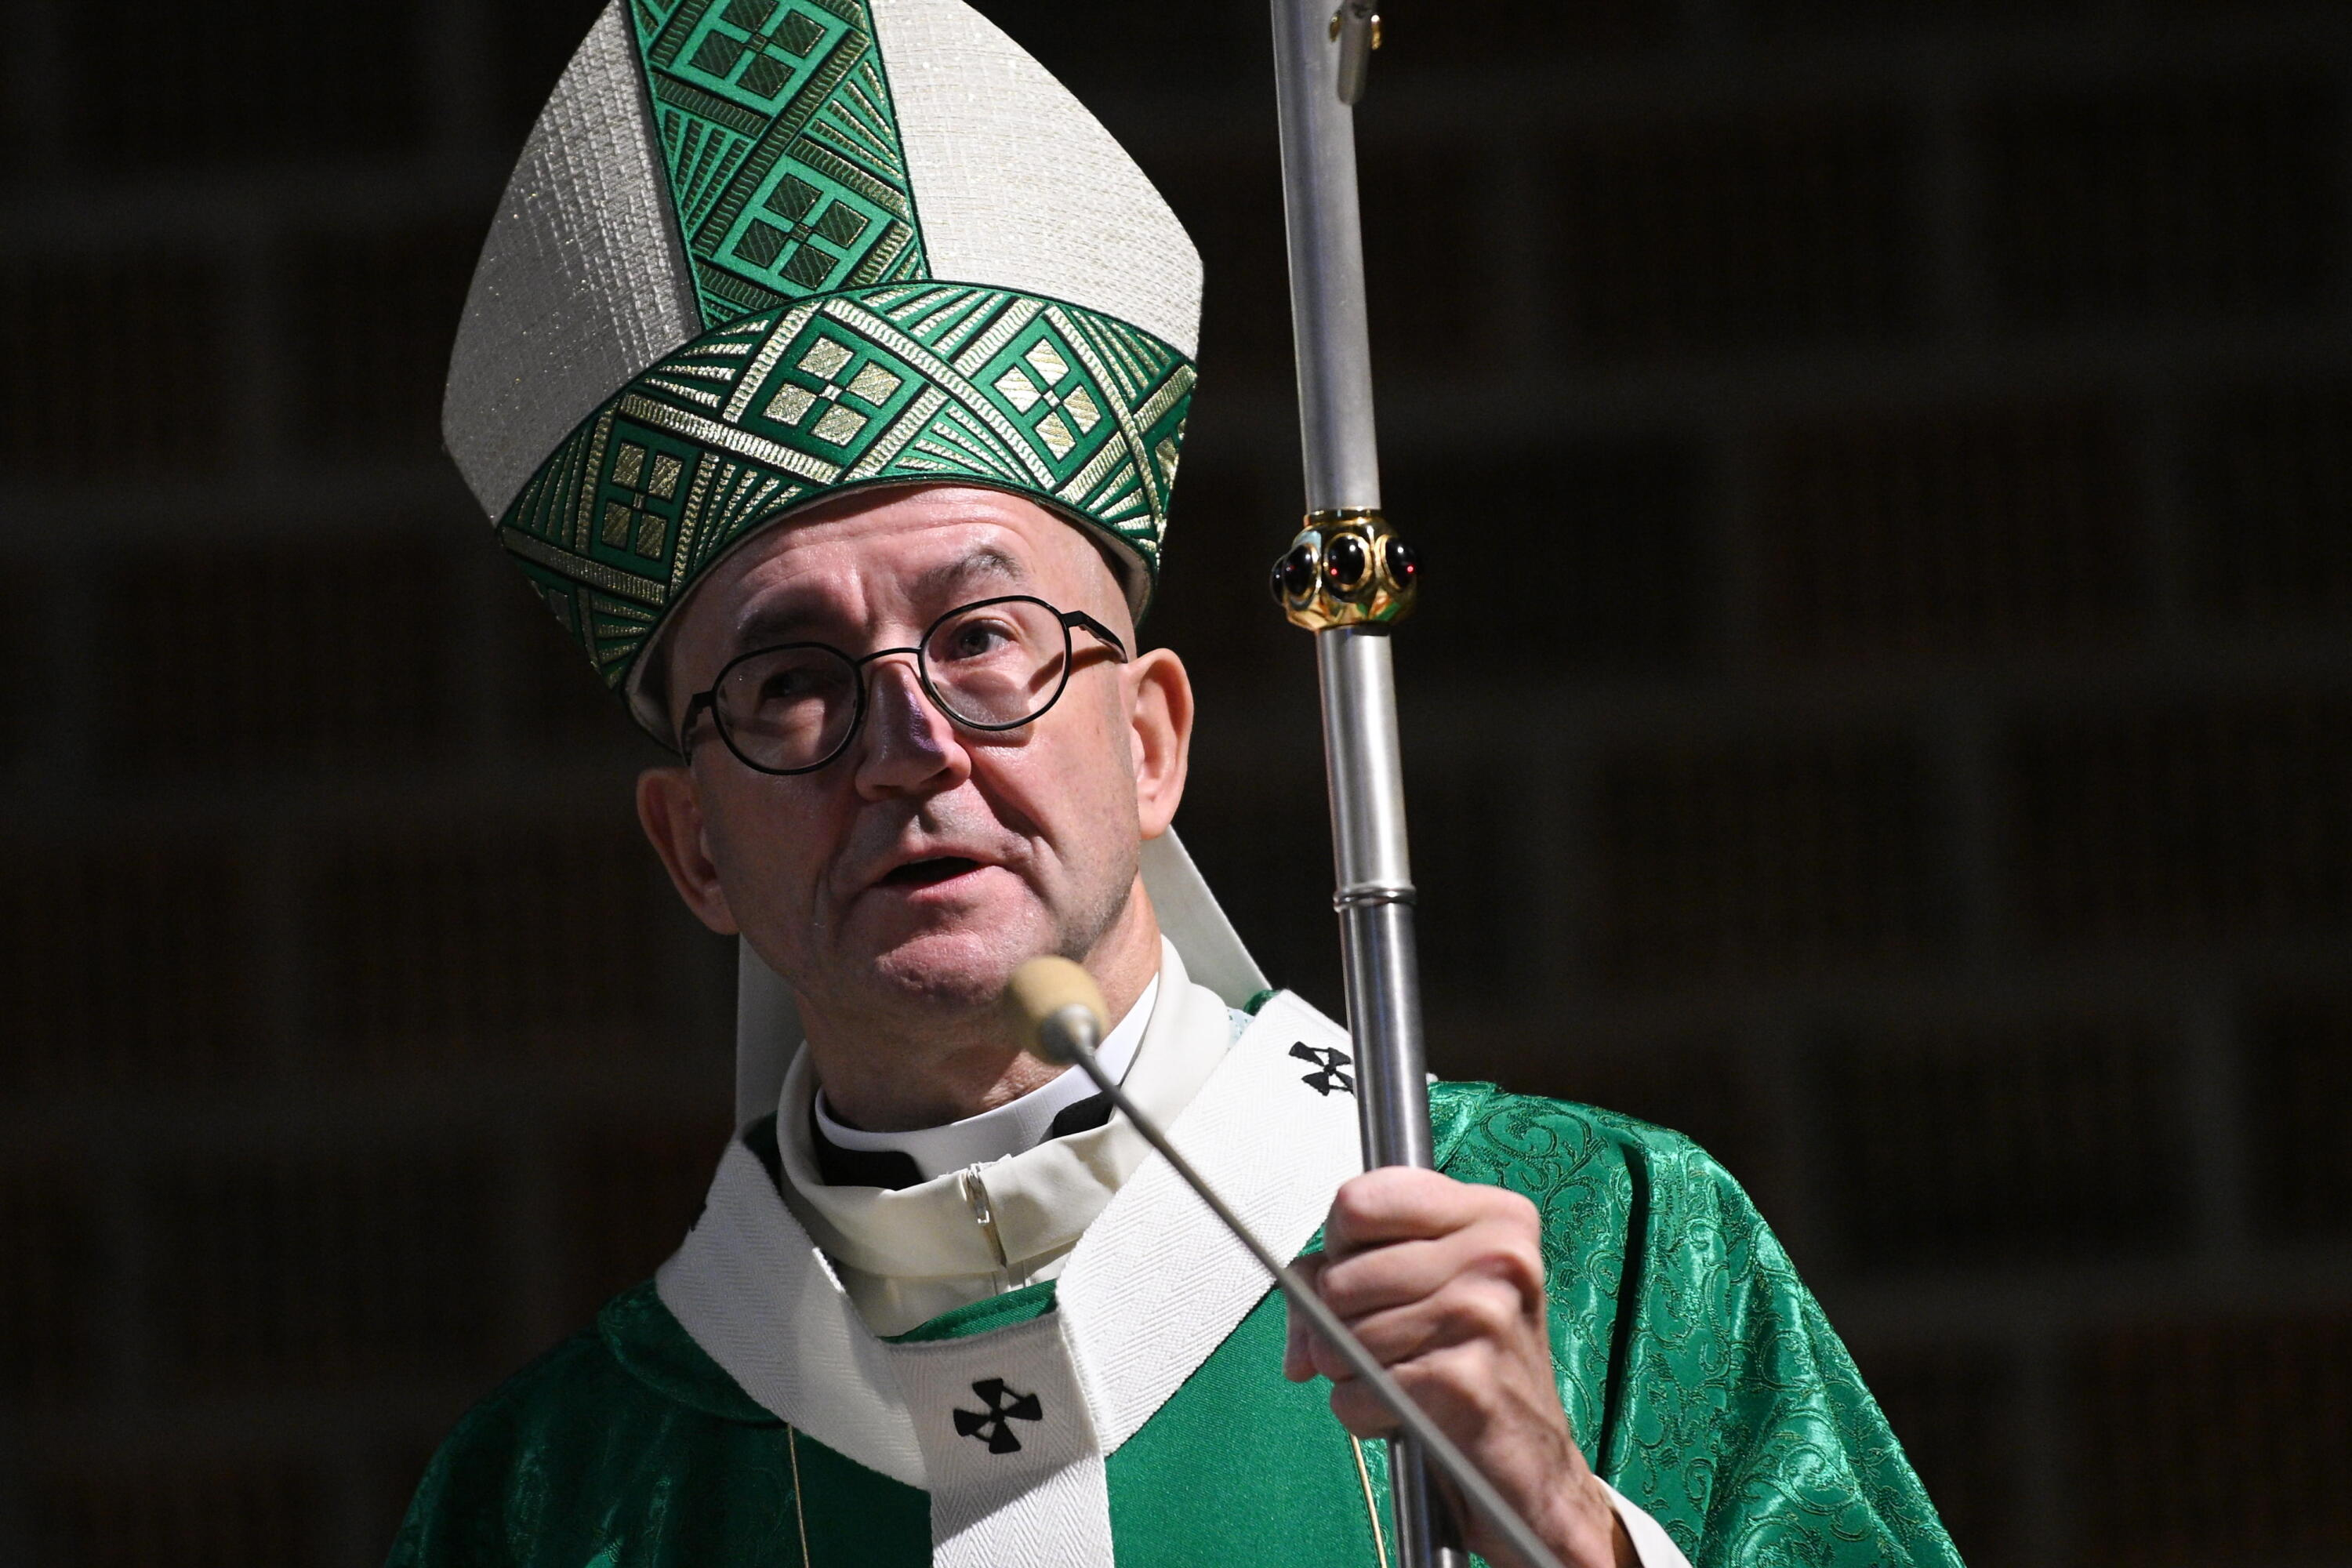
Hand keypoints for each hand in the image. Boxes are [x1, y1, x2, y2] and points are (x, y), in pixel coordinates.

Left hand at [1282, 1167, 1634, 1567]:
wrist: (1533, 1461)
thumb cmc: (1475, 1363)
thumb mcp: (1425, 1287)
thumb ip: (1342, 1274)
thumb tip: (1296, 1315)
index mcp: (1492, 1215)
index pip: (1357, 1201)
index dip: (1341, 1247)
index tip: (1369, 1271)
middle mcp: (1496, 1255)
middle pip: (1338, 1277)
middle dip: (1340, 1321)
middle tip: (1390, 1340)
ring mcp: (1483, 1315)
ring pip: (1339, 1336)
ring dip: (1353, 1371)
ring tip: (1403, 1376)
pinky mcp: (1462, 1381)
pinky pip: (1354, 1393)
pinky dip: (1363, 1412)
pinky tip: (1408, 1410)